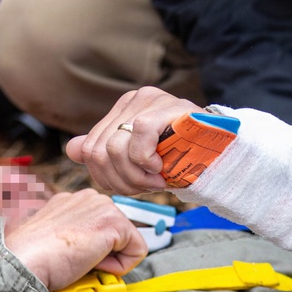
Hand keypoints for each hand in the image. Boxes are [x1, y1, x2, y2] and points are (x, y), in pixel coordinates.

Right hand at [4, 189, 147, 291]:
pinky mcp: (113, 222)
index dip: (94, 250)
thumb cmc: (31, 259)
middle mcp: (88, 198)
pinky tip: (93, 263)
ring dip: (109, 260)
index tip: (73, 258)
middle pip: (119, 234)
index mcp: (72, 201)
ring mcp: (102, 206)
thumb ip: (75, 239)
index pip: (101, 227)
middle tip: (76, 261)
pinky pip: (137, 251)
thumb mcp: (55, 242)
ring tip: (81, 261)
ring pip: (128, 242)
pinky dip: (119, 266)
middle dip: (105, 254)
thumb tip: (91, 253)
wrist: (22, 262)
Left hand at [66, 87, 202, 194]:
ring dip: (135, 176)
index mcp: (122, 111)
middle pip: (98, 152)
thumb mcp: (139, 163)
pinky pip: (137, 138)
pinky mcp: (162, 107)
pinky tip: (161, 169)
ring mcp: (148, 101)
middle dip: (120, 181)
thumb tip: (72, 149)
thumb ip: (105, 154)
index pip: (90, 150)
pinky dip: (146, 162)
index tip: (131, 189)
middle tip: (145, 189)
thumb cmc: (182, 159)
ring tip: (156, 181)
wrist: (220, 156)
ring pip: (114, 149)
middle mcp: (132, 101)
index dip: (105, 178)